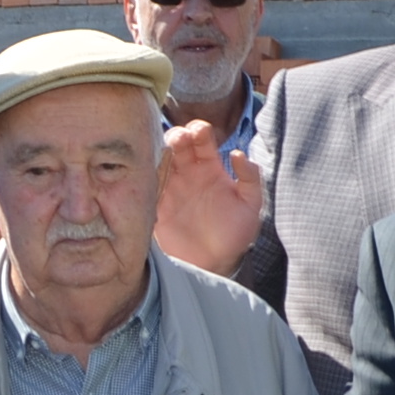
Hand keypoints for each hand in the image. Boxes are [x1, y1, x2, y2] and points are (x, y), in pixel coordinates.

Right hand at [150, 120, 265, 276]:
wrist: (211, 264)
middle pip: (178, 143)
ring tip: (164, 152)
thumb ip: (250, 178)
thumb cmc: (233, 236)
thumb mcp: (250, 206)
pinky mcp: (155, 203)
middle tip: (179, 140)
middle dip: (177, 135)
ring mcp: (170, 187)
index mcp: (210, 168)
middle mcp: (188, 173)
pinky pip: (146, 182)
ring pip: (160, 158)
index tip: (199, 132)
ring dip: (159, 150)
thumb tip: (238, 153)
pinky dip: (144, 172)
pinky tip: (146, 167)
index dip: (199, 130)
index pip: (202, 140)